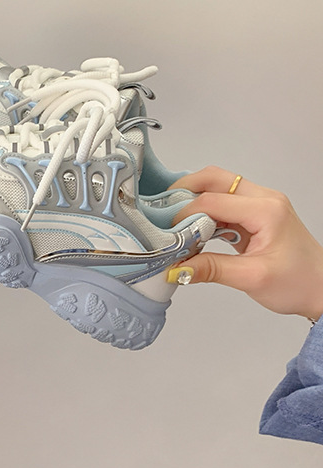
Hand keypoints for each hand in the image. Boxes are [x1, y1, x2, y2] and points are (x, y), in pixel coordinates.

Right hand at [170, 166, 322, 321]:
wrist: (321, 288)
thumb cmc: (298, 283)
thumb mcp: (252, 278)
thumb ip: (211, 269)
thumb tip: (176, 267)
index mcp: (266, 211)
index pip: (213, 201)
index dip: (184, 215)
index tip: (166, 235)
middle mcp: (264, 200)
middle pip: (216, 179)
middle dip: (185, 190)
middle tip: (160, 210)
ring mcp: (261, 205)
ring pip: (220, 187)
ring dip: (194, 200)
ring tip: (171, 221)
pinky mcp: (256, 215)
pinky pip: (225, 203)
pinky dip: (205, 212)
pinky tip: (191, 230)